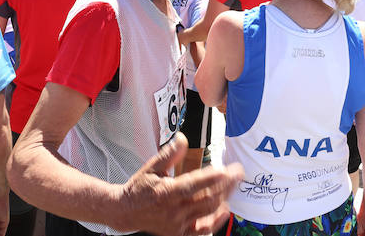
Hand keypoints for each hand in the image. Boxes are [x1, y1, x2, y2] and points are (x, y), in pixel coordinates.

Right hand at [117, 133, 242, 235]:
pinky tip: (225, 208)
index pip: (192, 185)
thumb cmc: (139, 188)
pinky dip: (216, 220)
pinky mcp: (180, 233)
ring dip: (224, 197)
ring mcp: (178, 224)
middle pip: (206, 199)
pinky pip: (203, 230)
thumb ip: (169, 154)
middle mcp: (173, 211)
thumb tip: (182, 139)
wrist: (126, 211)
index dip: (210, 178)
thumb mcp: (151, 167)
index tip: (225, 170)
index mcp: (165, 193)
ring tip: (234, 184)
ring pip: (208, 211)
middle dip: (225, 185)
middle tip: (238, 173)